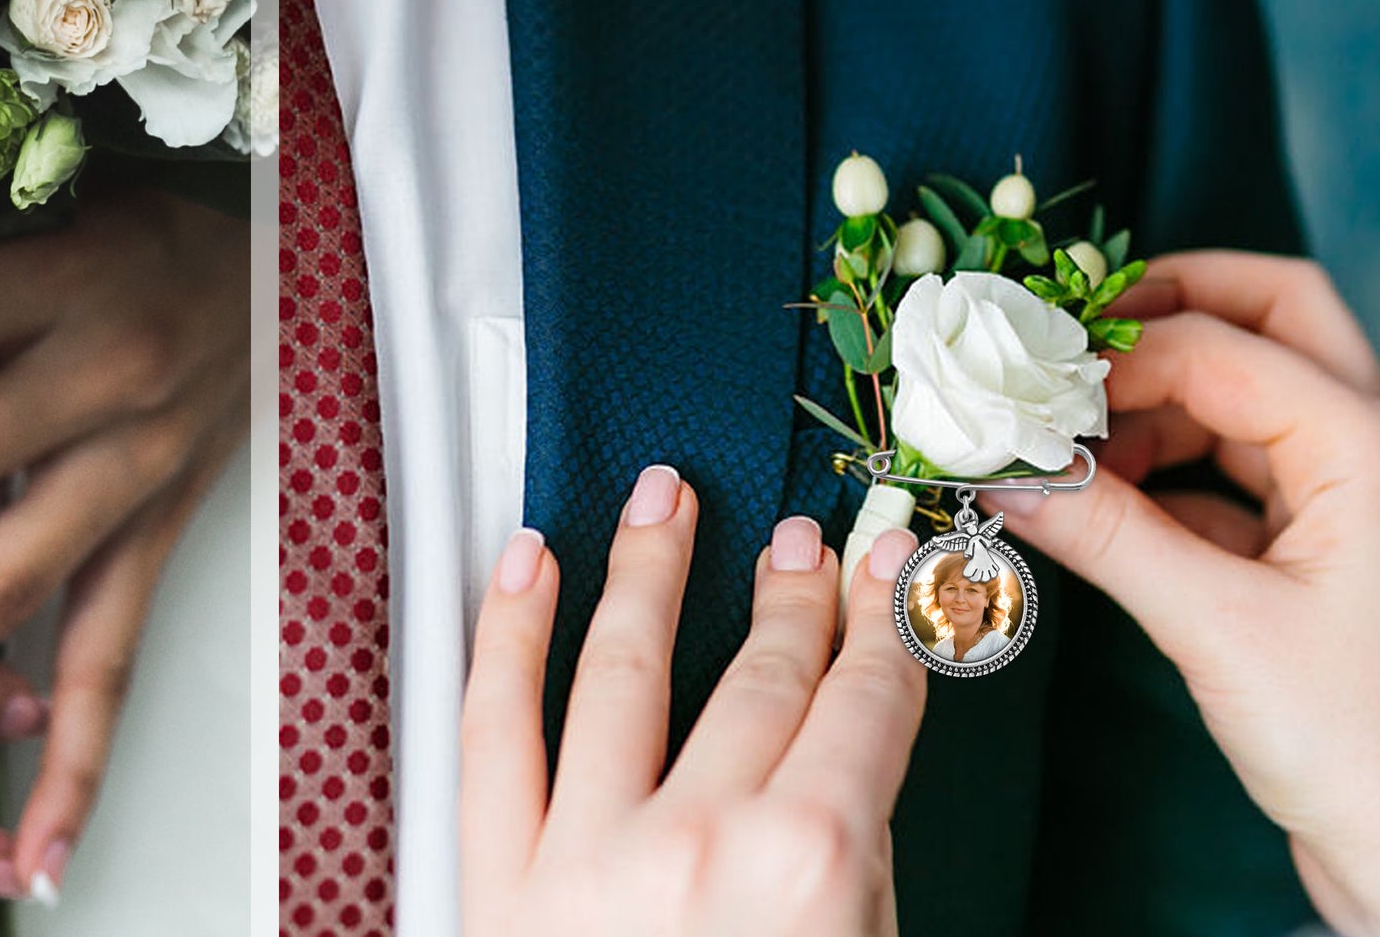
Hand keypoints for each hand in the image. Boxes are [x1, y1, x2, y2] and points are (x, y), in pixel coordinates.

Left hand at [461, 464, 924, 936]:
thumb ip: (854, 862)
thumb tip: (841, 759)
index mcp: (808, 865)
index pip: (862, 701)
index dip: (882, 617)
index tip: (884, 562)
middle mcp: (700, 845)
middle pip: (760, 677)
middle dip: (790, 592)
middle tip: (798, 537)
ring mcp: (590, 854)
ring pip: (625, 665)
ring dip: (649, 566)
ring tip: (663, 497)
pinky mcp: (501, 883)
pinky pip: (494, 729)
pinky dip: (508, 630)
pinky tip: (529, 562)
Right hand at [990, 252, 1379, 936]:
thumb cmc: (1370, 757)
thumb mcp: (1218, 629)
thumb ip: (1106, 535)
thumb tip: (1007, 471)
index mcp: (1368, 448)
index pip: (1216, 347)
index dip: (1112, 356)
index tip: (1026, 381)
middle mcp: (1371, 450)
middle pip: (1273, 317)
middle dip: (1170, 307)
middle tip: (1075, 335)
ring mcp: (1354, 498)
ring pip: (1250, 393)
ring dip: (1158, 400)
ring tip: (1071, 442)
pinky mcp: (1326, 550)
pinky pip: (1240, 468)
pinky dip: (1169, 468)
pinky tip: (1103, 501)